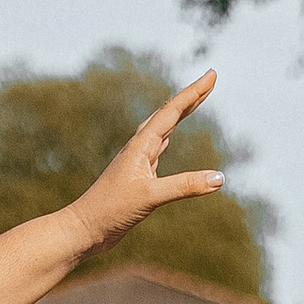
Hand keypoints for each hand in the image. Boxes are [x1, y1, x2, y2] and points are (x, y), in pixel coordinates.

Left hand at [70, 73, 224, 256]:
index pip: (172, 112)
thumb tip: (219, 178)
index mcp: (141, 146)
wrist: (83, 229)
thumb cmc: (110, 210)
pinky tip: (168, 140)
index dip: (194, 92)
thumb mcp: (150, 197)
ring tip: (194, 102)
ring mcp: (137, 163)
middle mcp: (139, 149)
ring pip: (162, 130)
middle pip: (168, 115)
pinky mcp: (136, 178)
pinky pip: (157, 150)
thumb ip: (184, 186)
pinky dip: (168, 138)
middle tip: (210, 81)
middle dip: (191, 98)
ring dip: (179, 115)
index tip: (211, 75)